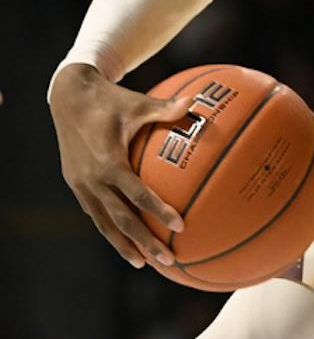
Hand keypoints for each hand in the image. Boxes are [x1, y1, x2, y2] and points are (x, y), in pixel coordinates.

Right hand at [50, 63, 190, 268]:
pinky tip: (124, 240)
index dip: (159, 212)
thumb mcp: (138, 102)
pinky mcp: (75, 184)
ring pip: (104, 223)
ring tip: (143, 263)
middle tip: (168, 260)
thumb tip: (196, 101)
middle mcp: (93, 180)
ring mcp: (81, 185)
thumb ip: (166, 108)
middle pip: (121, 220)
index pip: (138, 196)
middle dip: (144, 243)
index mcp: (110, 163)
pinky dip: (109, 228)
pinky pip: (94, 213)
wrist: (69, 98)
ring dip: (124, 245)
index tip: (180, 227)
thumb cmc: (111, 99)